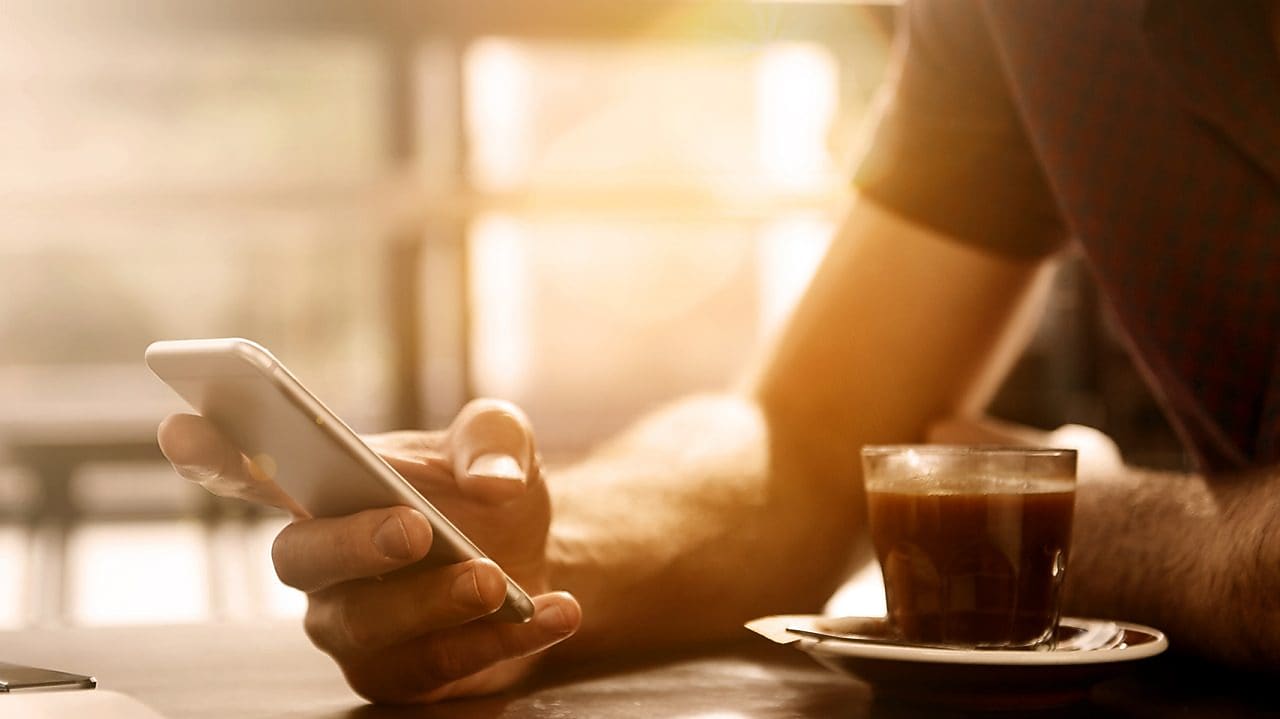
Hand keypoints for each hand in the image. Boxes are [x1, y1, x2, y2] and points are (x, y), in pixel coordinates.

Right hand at [157, 399, 580, 702]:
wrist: (541, 552)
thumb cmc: (490, 488)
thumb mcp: (500, 441)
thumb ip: (495, 439)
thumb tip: (495, 480)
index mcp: (325, 487)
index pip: (250, 470)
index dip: (211, 454)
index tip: (184, 429)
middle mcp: (322, 562)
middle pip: (299, 558)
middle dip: (352, 543)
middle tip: (415, 529)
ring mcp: (352, 624)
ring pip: (365, 625)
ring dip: (432, 602)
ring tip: (494, 581)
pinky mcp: (400, 674)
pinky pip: (436, 668)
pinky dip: (498, 641)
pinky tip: (553, 610)